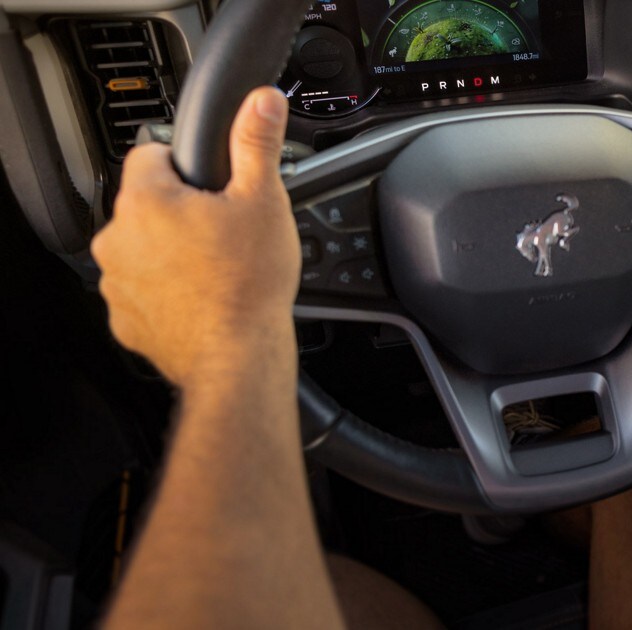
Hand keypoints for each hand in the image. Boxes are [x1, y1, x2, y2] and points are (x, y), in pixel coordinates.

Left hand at [93, 87, 298, 387]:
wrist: (237, 357)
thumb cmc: (248, 283)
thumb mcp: (264, 201)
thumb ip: (257, 144)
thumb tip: (261, 100)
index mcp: (147, 200)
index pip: (148, 153)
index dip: (185, 163)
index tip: (212, 184)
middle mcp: (118, 238)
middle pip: (148, 205)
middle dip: (181, 212)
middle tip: (225, 231)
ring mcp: (117, 281)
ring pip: (143, 249)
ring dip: (171, 252)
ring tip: (217, 268)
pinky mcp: (125, 318)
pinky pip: (143, 291)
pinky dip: (168, 292)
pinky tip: (204, 298)